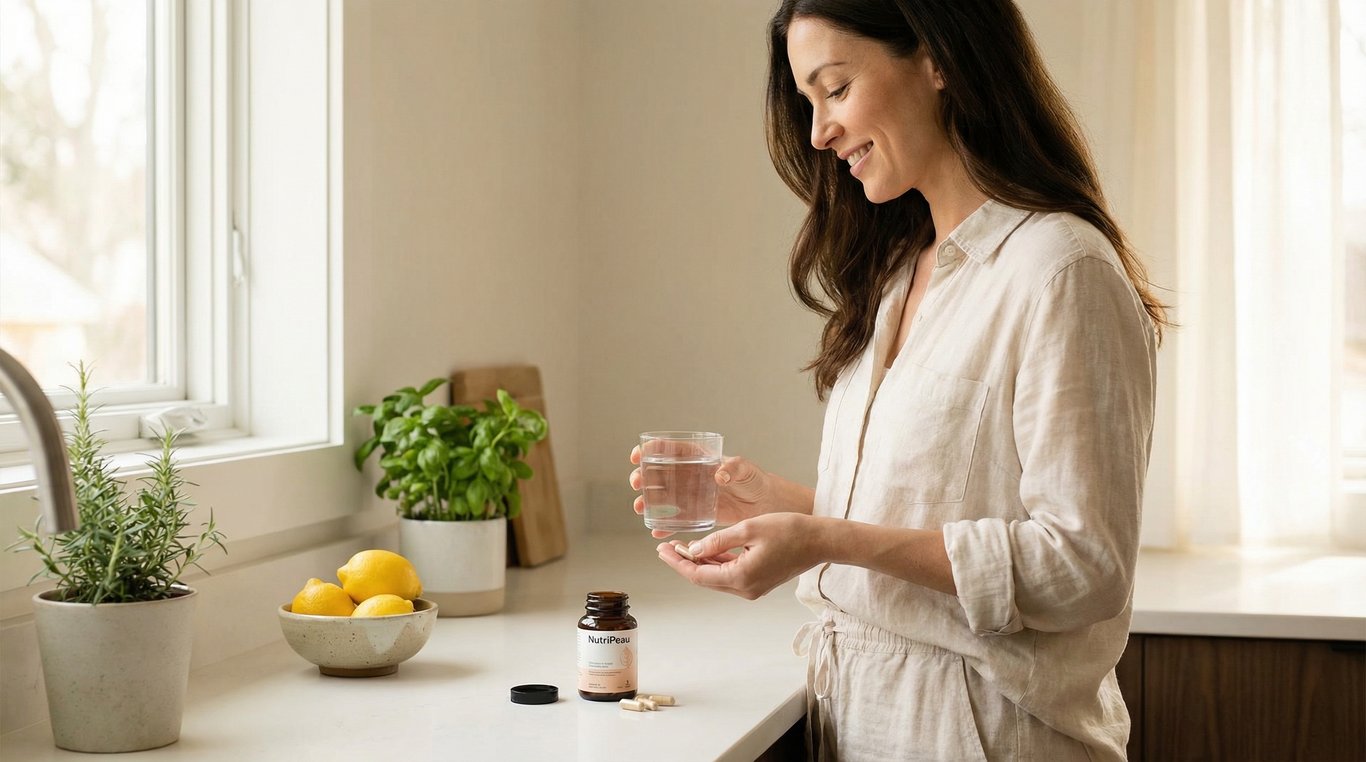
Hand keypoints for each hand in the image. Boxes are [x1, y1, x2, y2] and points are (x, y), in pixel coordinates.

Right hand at [629, 448, 776, 538]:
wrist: (766, 504)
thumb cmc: (756, 481)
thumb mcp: (746, 470)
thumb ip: (734, 469)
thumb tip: (719, 474)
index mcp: (700, 458)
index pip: (671, 449)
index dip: (651, 450)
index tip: (638, 456)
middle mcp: (691, 476)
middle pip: (660, 473)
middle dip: (643, 477)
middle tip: (636, 483)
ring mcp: (692, 496)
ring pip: (663, 497)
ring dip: (648, 501)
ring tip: (639, 508)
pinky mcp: (697, 514)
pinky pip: (677, 519)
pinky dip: (665, 525)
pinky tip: (655, 530)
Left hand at [655, 513, 822, 599]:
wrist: (821, 541)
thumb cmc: (790, 531)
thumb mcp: (749, 528)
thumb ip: (718, 540)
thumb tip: (693, 549)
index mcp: (741, 577)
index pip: (698, 574)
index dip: (677, 562)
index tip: (662, 549)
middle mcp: (745, 589)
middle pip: (705, 578)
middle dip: (684, 562)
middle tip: (666, 546)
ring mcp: (752, 588)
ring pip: (717, 577)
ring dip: (700, 562)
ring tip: (681, 546)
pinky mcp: (758, 581)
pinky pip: (730, 574)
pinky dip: (716, 562)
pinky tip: (706, 550)